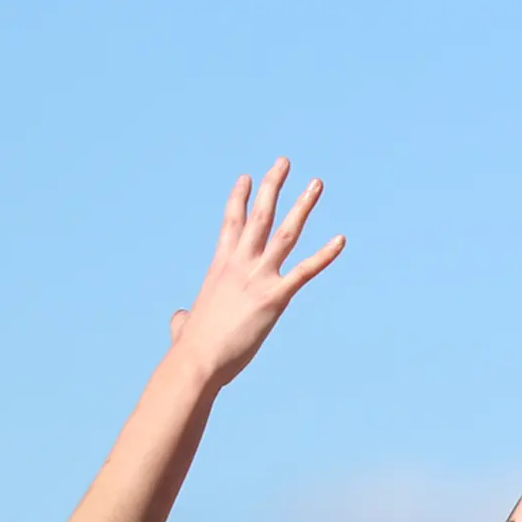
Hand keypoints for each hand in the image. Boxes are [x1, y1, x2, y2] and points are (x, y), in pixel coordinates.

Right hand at [166, 158, 343, 387]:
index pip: (231, 222)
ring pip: (285, 232)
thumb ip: (183, 318)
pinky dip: (325, 254)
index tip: (247, 177)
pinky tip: (341, 239)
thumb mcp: (185, 326)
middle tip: (284, 162)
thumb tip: (180, 318)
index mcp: (220, 267)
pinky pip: (305, 270)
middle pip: (260, 215)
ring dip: (302, 206)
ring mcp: (258, 277)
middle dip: (272, 185)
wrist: (197, 360)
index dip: (240, 198)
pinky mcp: (275, 297)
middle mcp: (240, 264)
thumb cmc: (191, 349)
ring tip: (316, 183)